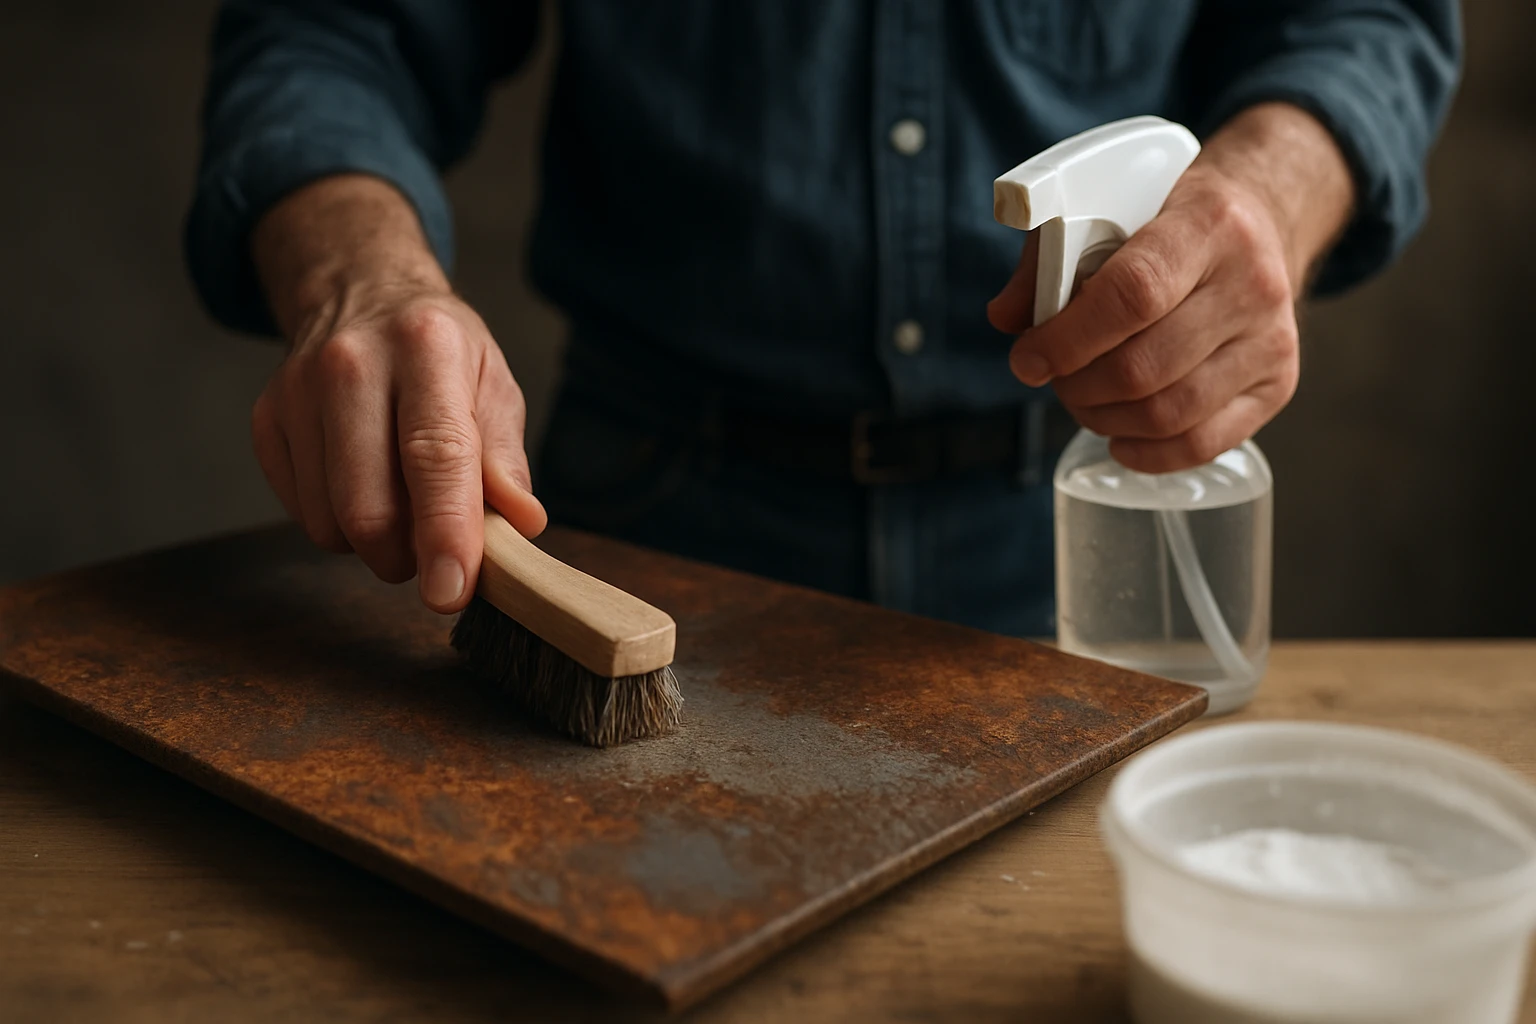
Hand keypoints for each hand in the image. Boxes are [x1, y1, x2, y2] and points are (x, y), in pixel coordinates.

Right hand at [249, 176, 545, 612]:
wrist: (361, 294)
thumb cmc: (441, 353)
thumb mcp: (494, 386)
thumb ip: (506, 460)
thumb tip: (520, 523)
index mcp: (426, 347)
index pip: (434, 455)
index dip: (445, 533)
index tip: (452, 592)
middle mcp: (351, 364)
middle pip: (370, 508)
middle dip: (410, 555)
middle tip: (439, 545)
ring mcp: (296, 392)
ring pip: (332, 525)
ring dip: (376, 543)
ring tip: (403, 502)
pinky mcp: (265, 421)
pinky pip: (304, 516)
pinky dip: (341, 525)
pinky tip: (363, 483)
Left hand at [987, 104, 1353, 472]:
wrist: (1261, 218)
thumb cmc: (1169, 217)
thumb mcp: (1109, 209)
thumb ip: (1049, 261)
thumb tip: (1005, 319)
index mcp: (1209, 224)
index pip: (1133, 295)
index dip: (1068, 338)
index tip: (1028, 358)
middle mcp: (1252, 284)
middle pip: (1145, 367)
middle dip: (1078, 385)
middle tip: (1054, 378)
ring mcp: (1272, 339)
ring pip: (1169, 412)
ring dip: (1104, 419)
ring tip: (1082, 399)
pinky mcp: (1279, 382)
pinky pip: (1204, 443)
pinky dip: (1147, 453)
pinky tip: (1118, 436)